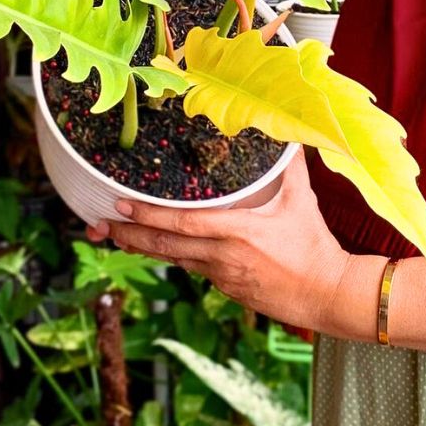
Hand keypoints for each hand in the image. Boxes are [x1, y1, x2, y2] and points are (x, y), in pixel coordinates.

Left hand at [87, 151, 360, 333]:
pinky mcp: (227, 290)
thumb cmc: (313, 244)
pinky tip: (159, 248)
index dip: (148, 217)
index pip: (182, 223)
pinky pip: (194, 269)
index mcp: (237, 232)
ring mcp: (222, 277)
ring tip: (114, 237)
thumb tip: (286, 131)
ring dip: (143, 249)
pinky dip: (174, 256)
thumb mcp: (299, 199)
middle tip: (98, 226)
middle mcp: (222, 257)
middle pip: (165, 248)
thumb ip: (289, 164)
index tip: (120, 207)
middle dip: (128, 237)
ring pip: (174, 260)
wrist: (327, 294)